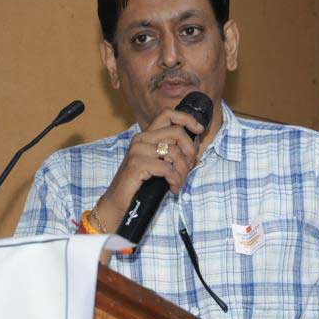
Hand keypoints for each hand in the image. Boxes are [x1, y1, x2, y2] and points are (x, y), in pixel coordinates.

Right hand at [92, 109, 204, 231]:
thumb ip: (171, 152)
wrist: (118, 203)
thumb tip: (194, 146)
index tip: (199, 130)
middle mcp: (141, 139)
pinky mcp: (137, 164)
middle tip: (189, 167)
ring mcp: (137, 151)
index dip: (187, 118)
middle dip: (190, 151)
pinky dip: (175, 180)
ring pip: (175, 152)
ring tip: (179, 183)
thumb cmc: (140, 186)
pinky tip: (173, 188)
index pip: (168, 114)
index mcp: (146, 136)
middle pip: (177, 132)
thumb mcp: (158, 164)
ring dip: (183, 171)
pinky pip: (168, 168)